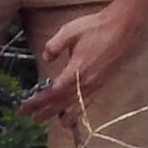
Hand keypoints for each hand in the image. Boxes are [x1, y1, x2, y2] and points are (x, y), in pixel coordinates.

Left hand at [19, 1, 147, 118]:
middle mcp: (86, 81)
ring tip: (48, 120)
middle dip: (45, 111)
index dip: (38, 102)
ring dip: (59, 114)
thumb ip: (54, 46)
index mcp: (76, 70)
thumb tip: (46, 59)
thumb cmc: (96, 27)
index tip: (25, 107)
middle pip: (62, 102)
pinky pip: (86, 102)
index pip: (53, 92)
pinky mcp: (102, 83)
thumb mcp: (69, 31)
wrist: (122, 27)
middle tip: (31, 118)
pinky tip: (72, 114)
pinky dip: (77, 111)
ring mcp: (95, 84)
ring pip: (74, 105)